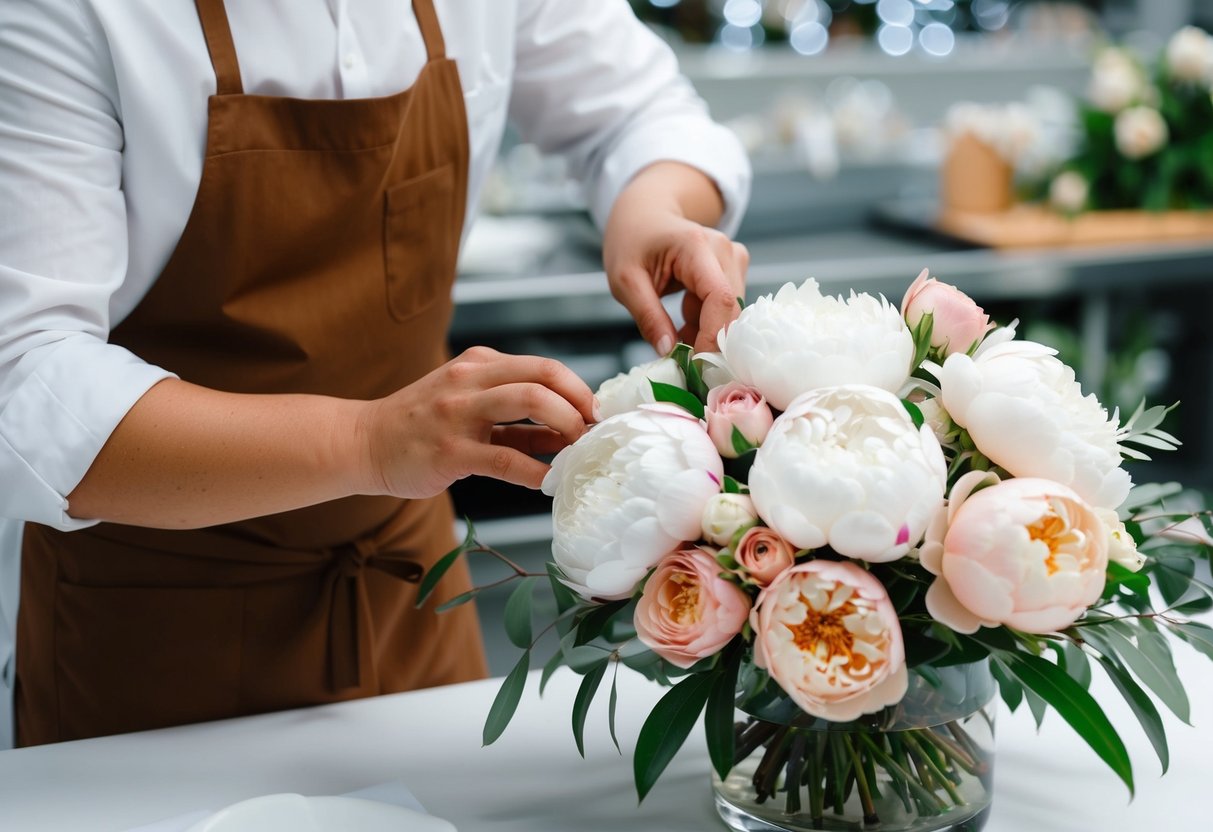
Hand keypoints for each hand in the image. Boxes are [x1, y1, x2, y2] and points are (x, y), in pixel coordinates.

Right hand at [356, 347, 596, 497]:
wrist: (364, 442)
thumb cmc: (422, 426)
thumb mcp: (469, 404)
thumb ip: (515, 416)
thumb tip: (570, 432)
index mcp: (479, 364)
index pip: (543, 367)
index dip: (578, 389)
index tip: (595, 415)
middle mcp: (469, 380)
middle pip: (543, 376)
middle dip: (579, 403)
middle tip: (594, 432)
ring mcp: (458, 413)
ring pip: (529, 403)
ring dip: (566, 426)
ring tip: (579, 451)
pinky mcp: (448, 452)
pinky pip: (505, 458)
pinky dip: (536, 470)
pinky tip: (550, 482)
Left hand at [603, 162, 748, 354]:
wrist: (645, 214)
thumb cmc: (632, 241)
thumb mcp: (625, 282)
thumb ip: (647, 317)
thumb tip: (669, 353)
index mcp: (696, 246)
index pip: (721, 298)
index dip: (713, 336)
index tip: (693, 364)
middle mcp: (724, 249)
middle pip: (731, 309)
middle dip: (709, 340)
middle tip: (679, 358)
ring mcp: (733, 257)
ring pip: (731, 313)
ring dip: (705, 331)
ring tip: (675, 327)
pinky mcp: (734, 268)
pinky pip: (727, 308)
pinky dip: (707, 323)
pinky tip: (685, 317)